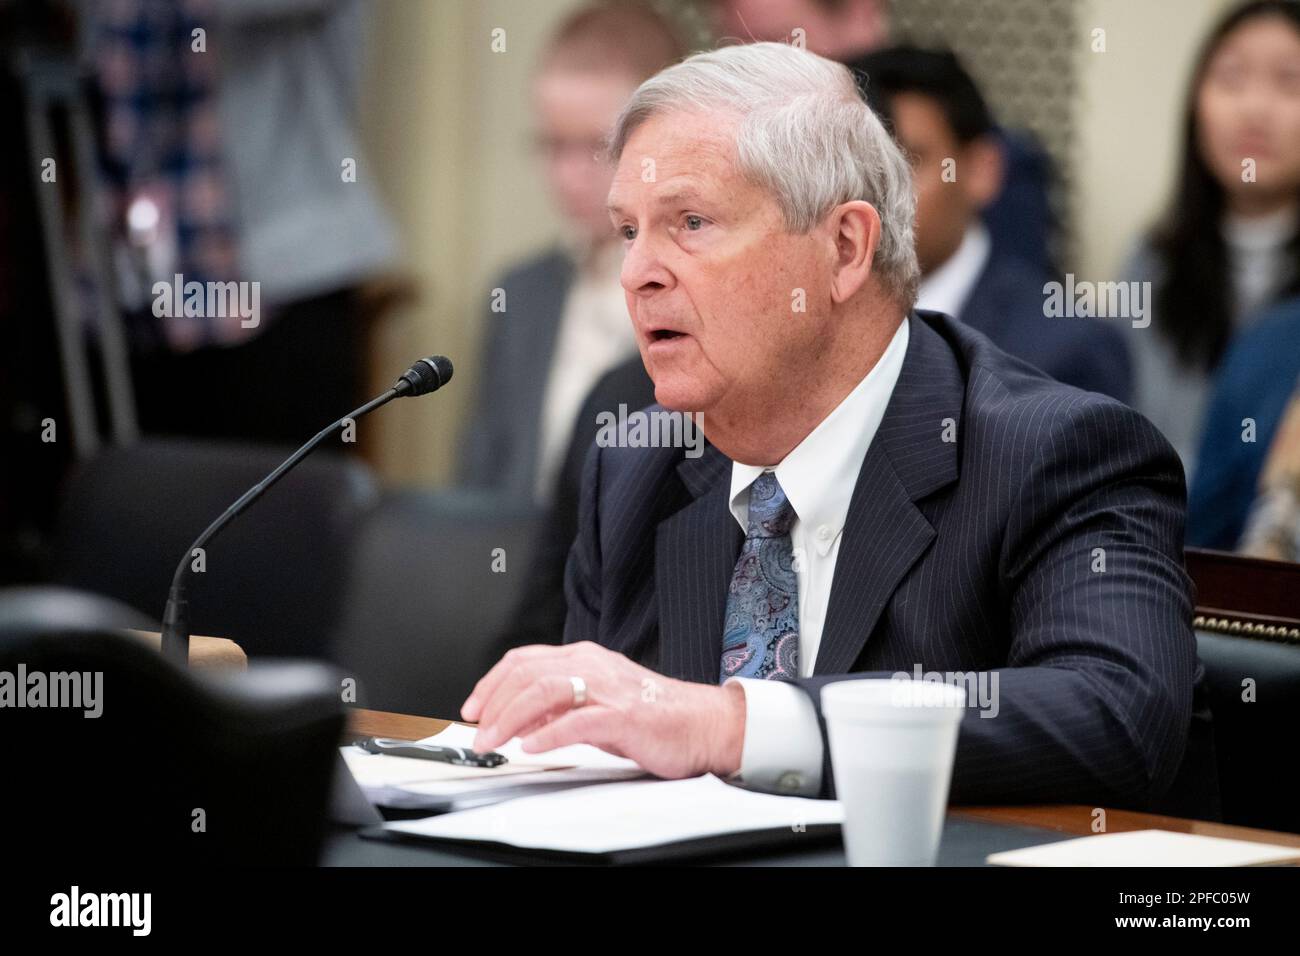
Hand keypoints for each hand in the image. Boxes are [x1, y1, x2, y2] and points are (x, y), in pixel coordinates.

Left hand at [459, 641, 745, 779]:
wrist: (702, 723)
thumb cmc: (653, 715)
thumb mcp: (596, 704)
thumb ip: (560, 705)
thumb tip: (519, 717)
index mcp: (585, 658)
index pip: (524, 660)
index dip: (491, 683)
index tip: (472, 707)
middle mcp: (593, 666)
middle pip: (528, 673)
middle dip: (493, 702)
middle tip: (475, 731)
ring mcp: (608, 689)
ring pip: (545, 691)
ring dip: (510, 717)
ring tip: (492, 740)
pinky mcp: (624, 716)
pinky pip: (577, 721)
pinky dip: (548, 733)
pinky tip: (530, 746)